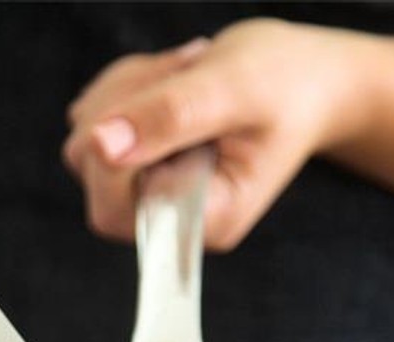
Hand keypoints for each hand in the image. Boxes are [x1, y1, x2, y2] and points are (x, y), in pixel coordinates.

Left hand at [62, 19, 362, 249]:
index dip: (113, 157)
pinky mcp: (136, 159)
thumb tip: (102, 144)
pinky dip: (123, 86)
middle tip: (183, 71)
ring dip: (126, 90)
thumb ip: (171, 116)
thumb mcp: (234, 90)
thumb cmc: (286, 85)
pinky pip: (94, 119)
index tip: (159, 97)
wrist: (305, 79)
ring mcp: (148, 188)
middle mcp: (171, 214)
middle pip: (93, 172)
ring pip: (88, 139)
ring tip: (186, 70)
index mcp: (206, 219)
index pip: (118, 212)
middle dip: (122, 107)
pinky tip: (171, 77)